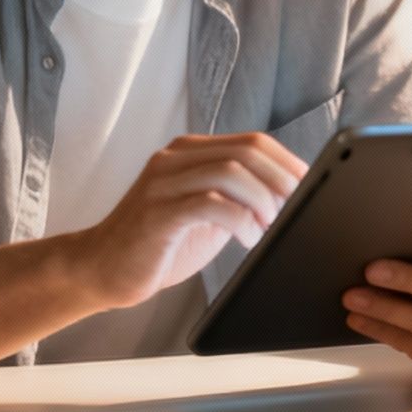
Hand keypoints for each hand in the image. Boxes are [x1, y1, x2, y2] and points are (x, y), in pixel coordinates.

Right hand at [75, 132, 308, 309]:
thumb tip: (291, 196)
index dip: (287, 162)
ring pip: (231, 172)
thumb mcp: (206, 213)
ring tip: (272, 226)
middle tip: (297, 209)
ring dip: (263, 200)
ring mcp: (162, 183)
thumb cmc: (159, 244)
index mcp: (189, 152)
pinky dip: (240, 220)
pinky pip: (209, 204)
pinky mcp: (156, 213)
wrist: (101, 270)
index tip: (310, 187)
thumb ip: (237, 197)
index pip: (253, 141)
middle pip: (247, 151)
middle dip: (282, 180)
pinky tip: (249, 238)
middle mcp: (175, 158)